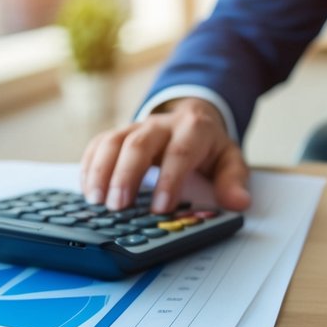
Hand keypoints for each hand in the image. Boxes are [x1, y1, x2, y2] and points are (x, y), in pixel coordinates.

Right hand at [80, 97, 250, 213]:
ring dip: (101, 171)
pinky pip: (98, 144)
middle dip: (126, 176)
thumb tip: (239, 203)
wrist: (193, 117)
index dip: (169, 181)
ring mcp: (136, 127)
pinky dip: (89, 166)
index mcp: (193, 130)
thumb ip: (234, 180)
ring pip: (113, 141)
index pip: (179, 153)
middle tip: (118, 207)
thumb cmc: (209, 146)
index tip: (160, 209)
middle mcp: (161, 125)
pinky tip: (87, 189)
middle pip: (138, 144)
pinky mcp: (119, 134)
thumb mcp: (230, 160)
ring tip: (95, 201)